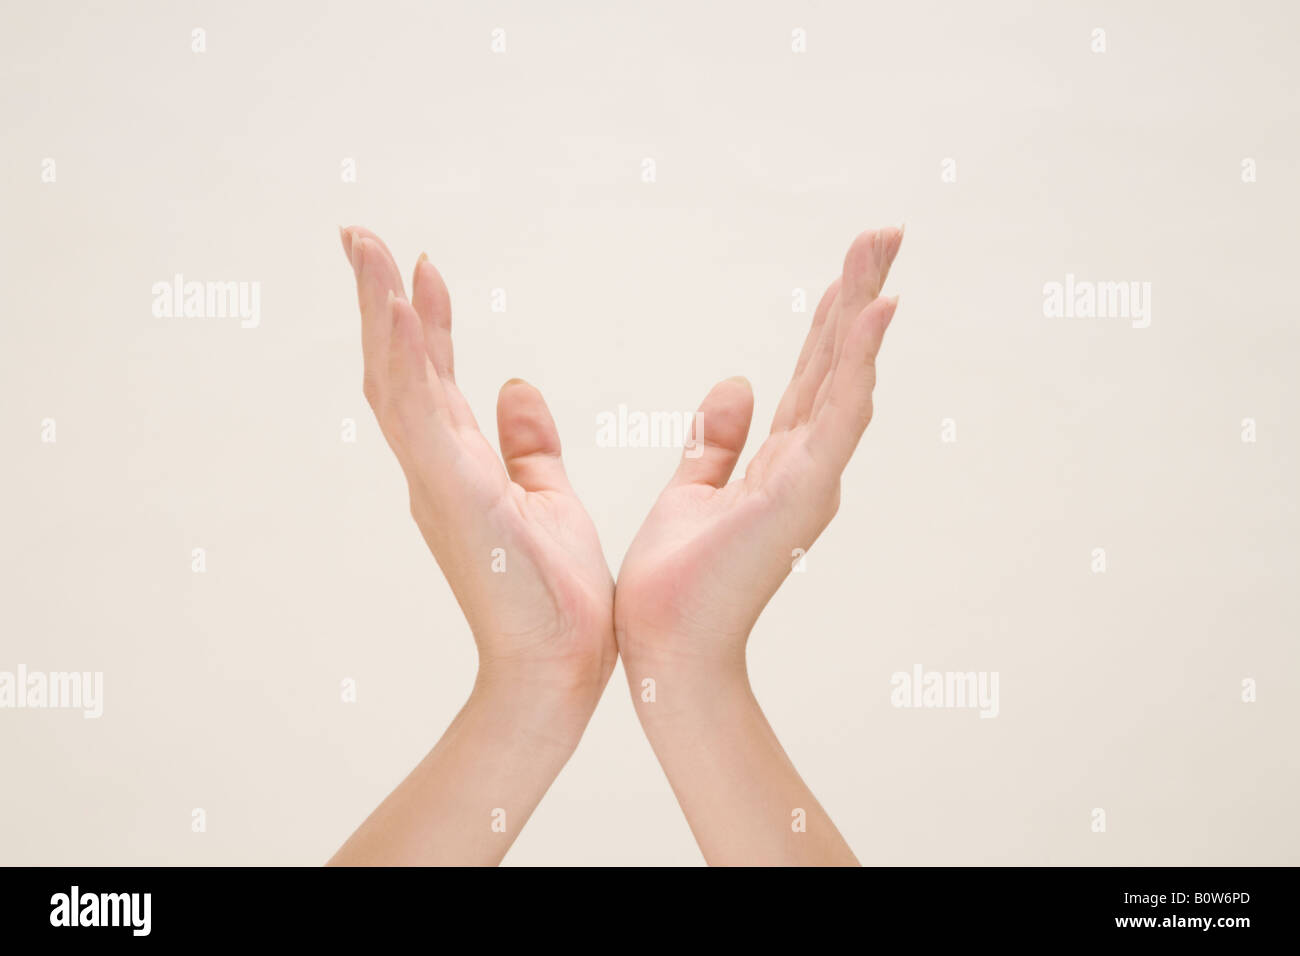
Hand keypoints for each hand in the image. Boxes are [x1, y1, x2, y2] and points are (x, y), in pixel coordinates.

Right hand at [340, 227, 615, 726]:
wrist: (556, 666)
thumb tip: (515, 385)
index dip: (422, 320)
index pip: (433, 377)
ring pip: (394, 382)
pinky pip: (419, 415)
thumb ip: (528, 443)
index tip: (421, 267)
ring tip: (366, 248)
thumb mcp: (546, 497)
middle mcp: (436, 466)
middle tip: (359, 236)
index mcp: (460, 465)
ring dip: (379, 313)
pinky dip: (404, 360)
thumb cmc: (553, 594)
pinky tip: (397, 308)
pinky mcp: (452, 493)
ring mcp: (437, 479)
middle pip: (396, 369)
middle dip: (378, 300)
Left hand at [611, 227, 902, 864]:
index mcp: (778, 464)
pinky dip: (855, 364)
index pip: (810, 375)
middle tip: (883, 235)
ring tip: (882, 250)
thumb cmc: (676, 585)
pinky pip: (834, 417)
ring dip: (863, 312)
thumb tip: (735, 386)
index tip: (848, 269)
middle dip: (857, 297)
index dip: (830, 321)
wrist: (664, 649)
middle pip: (835, 365)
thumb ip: (716, 442)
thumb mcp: (692, 493)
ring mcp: (808, 480)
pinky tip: (872, 313)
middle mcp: (804, 466)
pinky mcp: (797, 495)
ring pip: (845, 379)